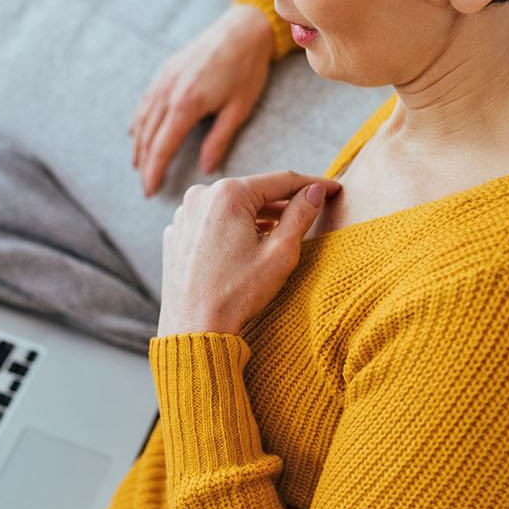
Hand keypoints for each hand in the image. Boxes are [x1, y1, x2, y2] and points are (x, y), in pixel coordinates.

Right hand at [131, 3, 274, 196]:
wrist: (243, 29)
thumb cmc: (246, 69)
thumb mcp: (238, 109)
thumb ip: (219, 140)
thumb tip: (206, 169)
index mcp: (186, 105)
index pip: (162, 147)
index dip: (154, 172)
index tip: (150, 190)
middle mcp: (168, 93)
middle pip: (148, 137)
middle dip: (145, 164)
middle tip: (145, 187)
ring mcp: (163, 80)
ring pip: (142, 120)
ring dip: (138, 145)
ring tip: (138, 164)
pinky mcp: (165, 71)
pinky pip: (145, 102)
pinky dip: (139, 121)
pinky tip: (138, 132)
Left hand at [157, 171, 340, 336]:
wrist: (194, 328)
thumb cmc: (237, 294)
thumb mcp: (280, 253)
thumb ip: (300, 214)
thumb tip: (316, 190)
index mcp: (227, 194)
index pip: (280, 181)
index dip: (311, 184)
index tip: (333, 188)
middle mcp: (200, 196)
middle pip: (253, 192)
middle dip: (282, 201)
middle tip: (310, 209)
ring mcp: (183, 214)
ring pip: (230, 207)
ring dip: (256, 215)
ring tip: (280, 230)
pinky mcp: (175, 233)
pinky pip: (210, 222)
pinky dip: (230, 228)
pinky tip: (244, 246)